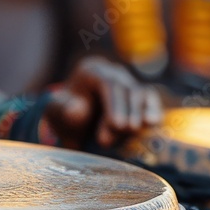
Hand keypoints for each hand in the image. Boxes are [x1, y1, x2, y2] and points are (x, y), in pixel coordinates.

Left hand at [44, 57, 162, 148]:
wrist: (76, 121)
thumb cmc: (66, 113)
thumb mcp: (57, 112)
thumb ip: (64, 110)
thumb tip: (78, 110)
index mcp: (92, 71)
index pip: (107, 83)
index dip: (115, 104)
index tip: (117, 125)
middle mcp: (113, 73)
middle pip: (125, 89)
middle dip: (124, 114)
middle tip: (117, 137)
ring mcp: (128, 83)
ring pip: (139, 94)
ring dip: (137, 116)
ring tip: (130, 134)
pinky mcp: (140, 95)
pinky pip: (150, 99)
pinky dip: (153, 110)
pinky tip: (152, 123)